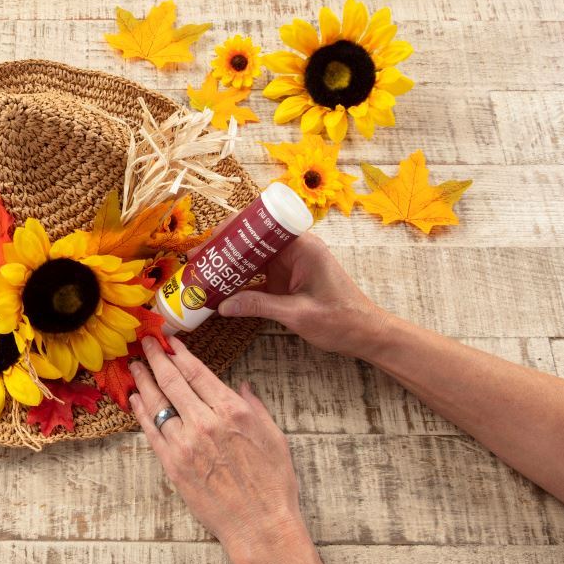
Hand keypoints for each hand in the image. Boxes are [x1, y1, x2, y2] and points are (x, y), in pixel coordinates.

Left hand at [130, 336, 329, 563]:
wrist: (260, 524)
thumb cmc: (273, 484)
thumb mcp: (274, 437)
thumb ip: (255, 407)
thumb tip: (242, 386)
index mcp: (232, 411)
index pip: (198, 372)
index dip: (180, 354)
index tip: (171, 342)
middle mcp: (205, 422)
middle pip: (172, 381)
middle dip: (156, 358)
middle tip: (145, 343)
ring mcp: (185, 444)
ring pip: (157, 403)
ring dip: (144, 381)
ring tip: (135, 366)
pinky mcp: (173, 465)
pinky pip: (151, 432)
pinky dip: (141, 413)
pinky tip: (135, 400)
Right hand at [217, 231, 388, 357]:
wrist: (366, 334)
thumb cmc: (342, 320)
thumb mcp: (297, 314)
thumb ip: (260, 306)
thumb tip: (222, 305)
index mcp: (302, 246)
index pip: (260, 228)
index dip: (231, 232)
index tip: (208, 242)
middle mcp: (294, 250)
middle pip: (252, 241)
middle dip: (223, 249)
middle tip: (197, 260)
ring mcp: (290, 265)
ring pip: (251, 258)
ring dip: (228, 266)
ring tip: (201, 273)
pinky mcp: (287, 280)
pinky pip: (257, 276)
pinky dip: (239, 282)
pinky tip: (219, 289)